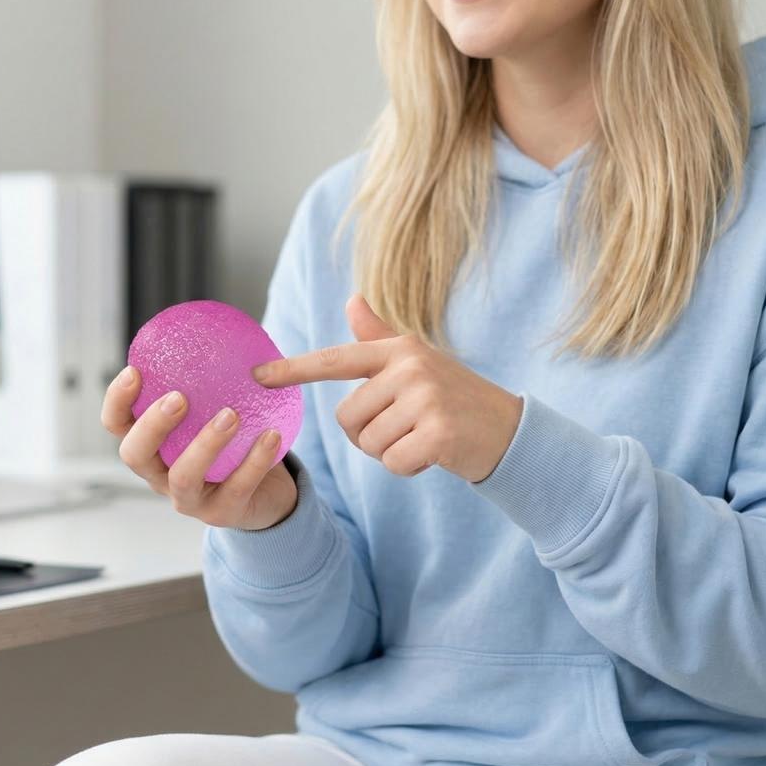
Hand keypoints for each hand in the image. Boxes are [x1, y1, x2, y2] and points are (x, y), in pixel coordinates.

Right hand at [100, 369, 298, 530]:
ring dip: (205, 444)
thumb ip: (212, 384)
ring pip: (183, 477)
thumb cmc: (235, 446)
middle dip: (152, 425)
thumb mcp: (216, 413)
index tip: (134, 371)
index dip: (117, 401)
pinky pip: (237, 487)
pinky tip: (271, 435)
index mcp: (153, 448)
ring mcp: (191, 500)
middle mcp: (161, 476)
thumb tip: (226, 331)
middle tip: (179, 398)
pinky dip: (254, 460)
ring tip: (231, 415)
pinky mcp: (223, 514)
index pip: (118, 426)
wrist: (268, 495)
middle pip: (136, 455)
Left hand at [252, 293, 522, 482]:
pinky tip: (434, 453)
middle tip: (407, 428)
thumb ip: (380, 337)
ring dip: (390, 452)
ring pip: (368, 444)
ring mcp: (426, 397)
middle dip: (370, 435)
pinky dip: (408, 467)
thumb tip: (352, 298)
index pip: (336, 359)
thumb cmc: (455, 397)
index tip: (256, 376)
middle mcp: (410, 366)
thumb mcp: (418, 362)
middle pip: (348, 418)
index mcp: (399, 348)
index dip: (294, 369)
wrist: (509, 429)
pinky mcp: (438, 431)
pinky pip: (392, 462)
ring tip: (423, 437)